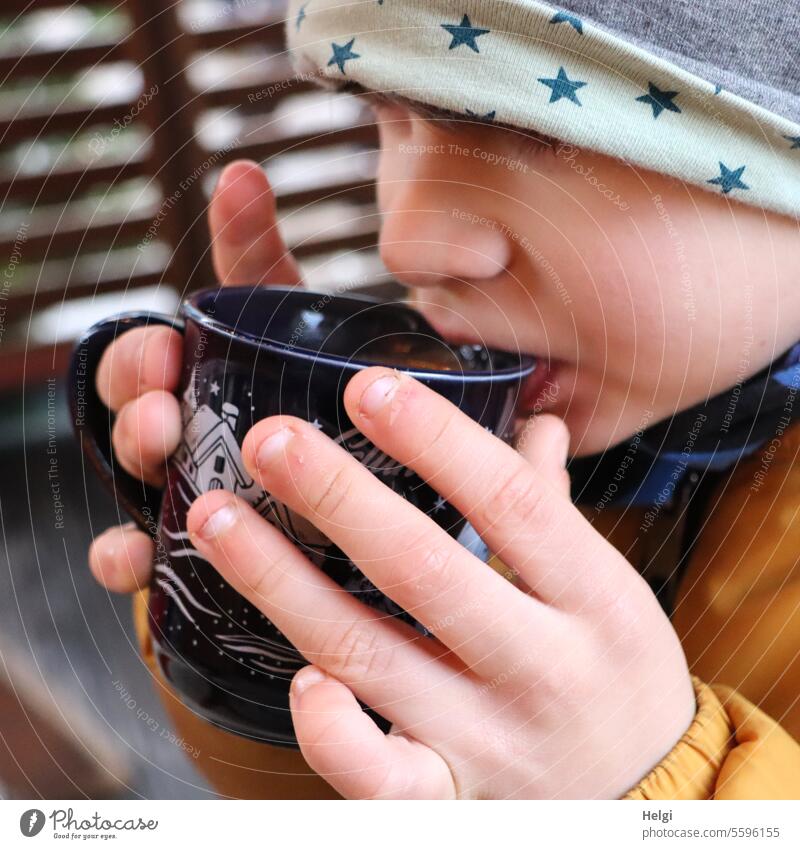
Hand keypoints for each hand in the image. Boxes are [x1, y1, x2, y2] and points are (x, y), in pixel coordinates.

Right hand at [88, 161, 300, 590]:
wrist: (376, 468)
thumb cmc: (323, 385)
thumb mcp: (297, 317)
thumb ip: (260, 253)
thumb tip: (239, 170)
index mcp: (197, 375)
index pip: (147, 361)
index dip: (142, 356)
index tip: (167, 349)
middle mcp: (183, 426)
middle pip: (131, 415)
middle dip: (131, 404)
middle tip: (161, 406)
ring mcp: (187, 482)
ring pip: (134, 477)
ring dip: (132, 463)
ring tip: (157, 448)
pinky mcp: (200, 543)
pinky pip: (146, 554)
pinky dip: (126, 555)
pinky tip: (134, 554)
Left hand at [183, 369, 695, 798]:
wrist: (646, 800)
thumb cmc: (616, 674)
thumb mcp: (610, 587)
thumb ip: (553, 505)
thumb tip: (536, 421)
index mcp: (592, 597)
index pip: (509, 500)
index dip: (435, 439)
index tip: (367, 388)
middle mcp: (540, 667)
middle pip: (423, 570)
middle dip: (337, 497)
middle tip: (270, 440)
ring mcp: (489, 740)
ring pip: (370, 655)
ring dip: (282, 584)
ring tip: (217, 521)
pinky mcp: (450, 801)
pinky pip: (378, 776)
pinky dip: (330, 732)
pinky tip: (296, 677)